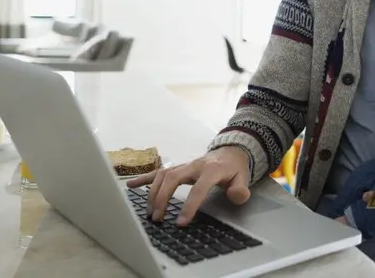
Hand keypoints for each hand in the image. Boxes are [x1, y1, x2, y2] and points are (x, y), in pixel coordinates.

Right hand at [126, 146, 250, 225]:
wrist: (230, 152)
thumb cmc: (234, 168)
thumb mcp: (243, 178)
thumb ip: (240, 189)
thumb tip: (236, 196)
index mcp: (211, 170)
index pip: (198, 188)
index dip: (190, 205)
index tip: (181, 222)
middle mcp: (194, 165)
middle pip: (173, 178)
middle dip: (162, 198)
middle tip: (157, 218)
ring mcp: (184, 165)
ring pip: (163, 174)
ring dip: (153, 192)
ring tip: (149, 212)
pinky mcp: (178, 167)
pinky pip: (159, 171)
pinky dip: (144, 178)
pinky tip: (131, 186)